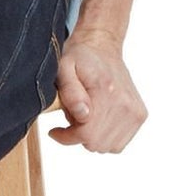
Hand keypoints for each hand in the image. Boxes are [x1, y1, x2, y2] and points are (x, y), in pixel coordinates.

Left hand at [45, 28, 147, 152]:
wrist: (102, 48)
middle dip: (78, 135)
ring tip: (86, 116)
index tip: (55, 130)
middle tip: (72, 118)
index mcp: (105, 91)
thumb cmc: (80, 58)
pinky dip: (105, 137)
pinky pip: (119, 144)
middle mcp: (125, 103)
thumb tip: (82, 115)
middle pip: (96, 143)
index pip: (86, 134)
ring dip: (92, 137)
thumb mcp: (64, 68)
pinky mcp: (140, 115)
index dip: (66, 137)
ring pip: (107, 147)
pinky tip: (98, 121)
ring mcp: (135, 111)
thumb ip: (70, 92)